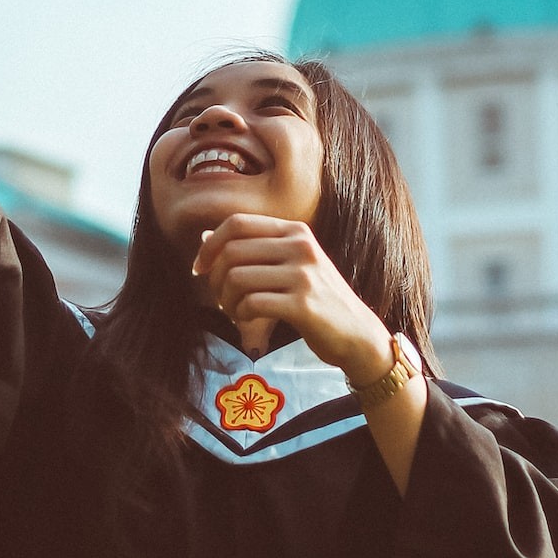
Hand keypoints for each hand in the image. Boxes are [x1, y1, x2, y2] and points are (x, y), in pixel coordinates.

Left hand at [193, 214, 392, 382]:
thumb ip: (253, 250)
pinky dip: (240, 314)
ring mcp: (303, 274)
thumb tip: (205, 237)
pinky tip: (247, 321)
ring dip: (226, 300)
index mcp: (295, 231)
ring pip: (237, 278)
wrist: (357, 334)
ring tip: (235, 312)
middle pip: (232, 251)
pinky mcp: (303, 304)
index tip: (200, 268)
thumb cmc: (317, 301)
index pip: (237, 223)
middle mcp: (300, 246)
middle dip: (215, 279)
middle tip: (220, 299)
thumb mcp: (290, 266)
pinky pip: (252, 303)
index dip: (210, 245)